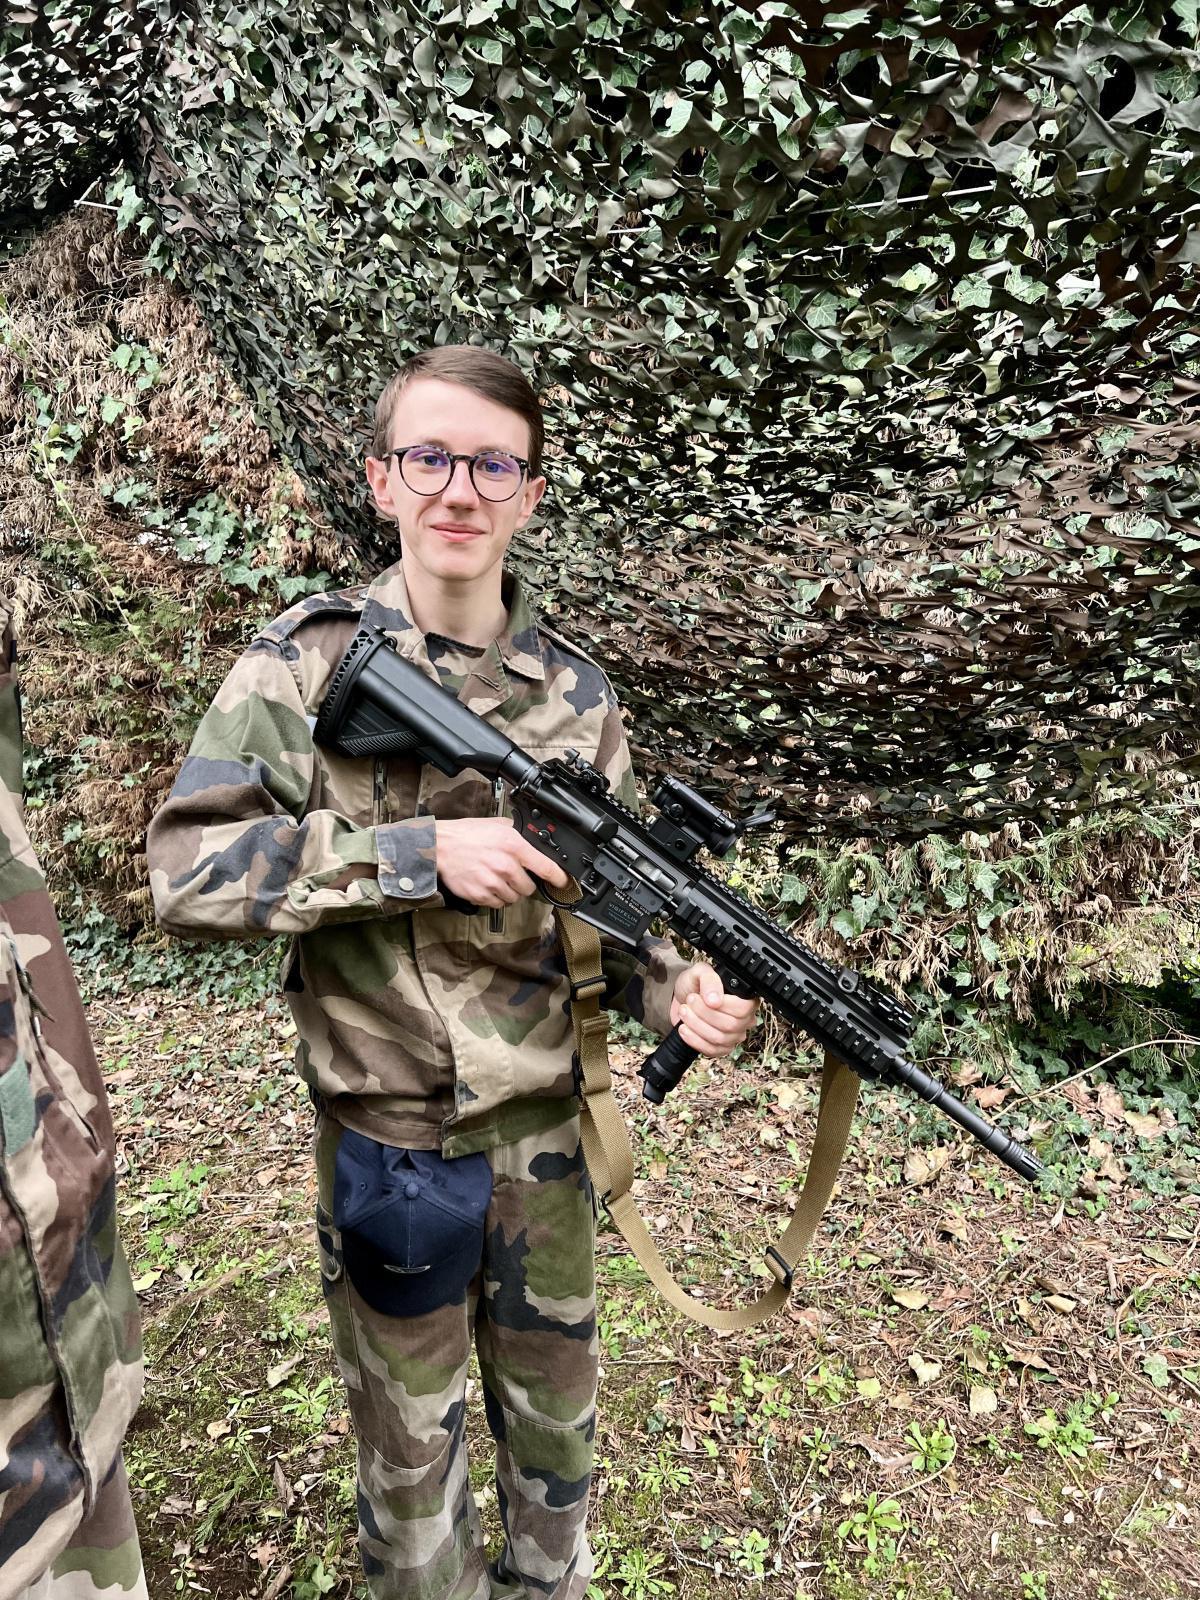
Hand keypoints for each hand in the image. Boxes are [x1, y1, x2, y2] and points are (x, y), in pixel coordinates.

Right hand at [434, 817, 569, 907]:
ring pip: (514, 898)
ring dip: (509, 892)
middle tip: (513, 876)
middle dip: (523, 884)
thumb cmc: (466, 834)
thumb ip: (517, 833)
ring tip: (497, 880)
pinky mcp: (480, 895)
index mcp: (514, 846)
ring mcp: (492, 882)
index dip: (558, 878)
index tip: (563, 883)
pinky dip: (495, 898)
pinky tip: (487, 886)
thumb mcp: (497, 825)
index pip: (546, 867)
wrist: (440, 846)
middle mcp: (505, 866)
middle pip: (529, 888)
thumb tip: (533, 840)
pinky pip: (497, 904)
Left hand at [669, 963, 759, 1058]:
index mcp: (747, 999)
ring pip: (719, 1039)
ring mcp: (735, 1036)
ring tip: (684, 1011)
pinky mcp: (722, 1048)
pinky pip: (712, 1051)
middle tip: (690, 1000)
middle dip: (704, 1013)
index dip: (722, 1005)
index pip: (743, 1008)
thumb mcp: (700, 972)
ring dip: (696, 1025)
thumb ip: (710, 980)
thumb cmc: (696, 984)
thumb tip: (714, 1000)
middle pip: (730, 1025)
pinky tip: (684, 1028)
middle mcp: (745, 1019)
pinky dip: (694, 1040)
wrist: (683, 1000)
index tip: (702, 997)